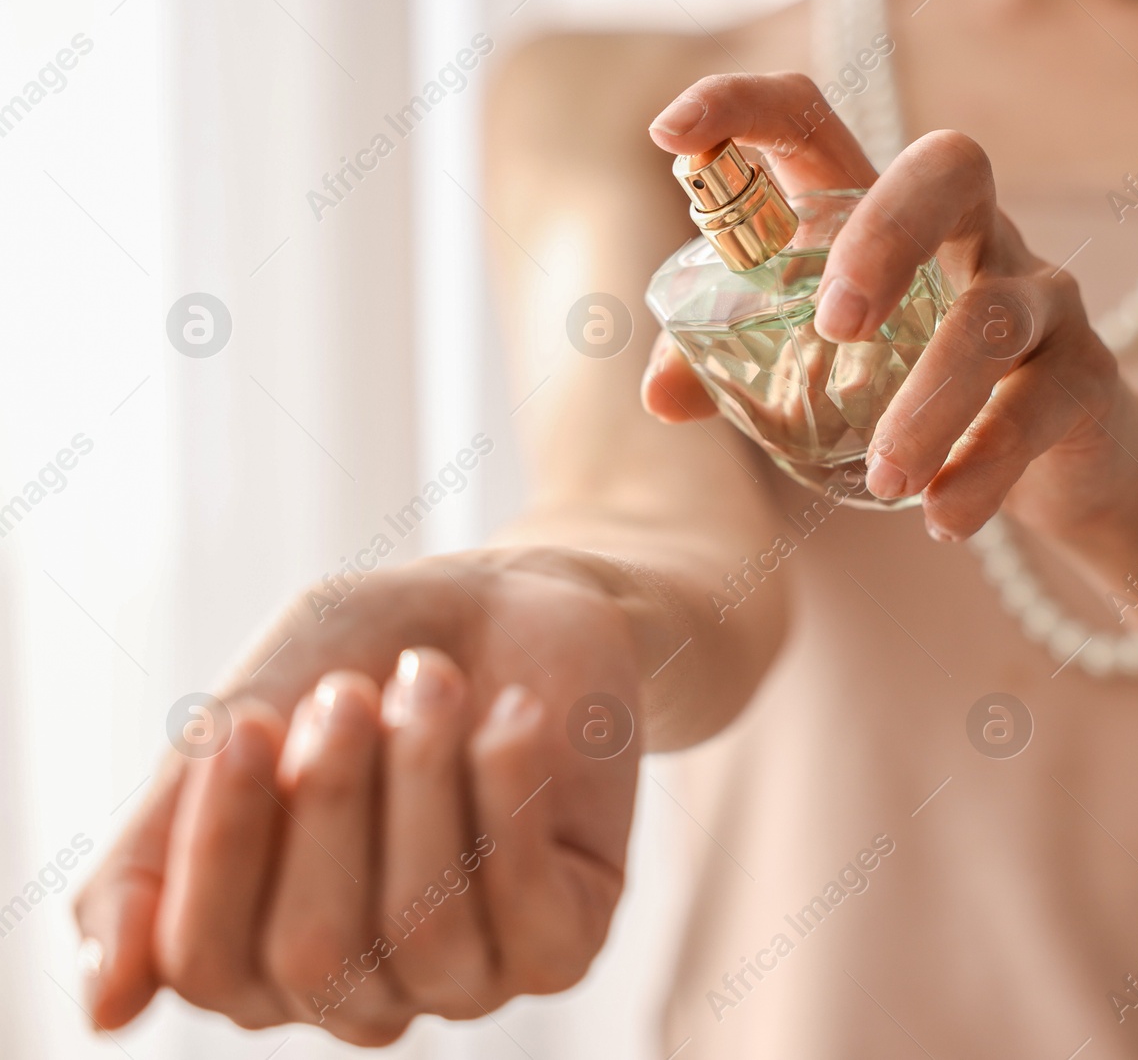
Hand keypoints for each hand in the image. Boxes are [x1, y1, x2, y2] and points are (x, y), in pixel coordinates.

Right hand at [75, 550, 640, 1043]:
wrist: (502, 604)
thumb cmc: (359, 662)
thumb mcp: (242, 727)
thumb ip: (154, 860)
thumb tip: (101, 1008)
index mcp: (261, 953)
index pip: (209, 963)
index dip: (222, 847)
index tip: (248, 725)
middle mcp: (361, 990)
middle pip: (314, 952)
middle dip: (333, 801)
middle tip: (352, 691)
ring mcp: (466, 976)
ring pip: (425, 929)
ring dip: (425, 781)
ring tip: (433, 679)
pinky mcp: (562, 944)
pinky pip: (531, 913)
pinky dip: (512, 795)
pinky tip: (512, 716)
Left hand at [643, 72, 1137, 541]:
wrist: (1066, 467)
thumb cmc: (922, 394)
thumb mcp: (823, 375)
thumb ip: (735, 373)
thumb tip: (661, 396)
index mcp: (884, 217)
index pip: (815, 123)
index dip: (743, 107)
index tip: (671, 135)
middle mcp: (974, 233)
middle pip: (949, 169)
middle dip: (886, 234)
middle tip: (837, 325)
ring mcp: (1040, 297)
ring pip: (992, 319)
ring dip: (931, 401)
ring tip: (885, 480)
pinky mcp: (1086, 373)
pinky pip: (1037, 410)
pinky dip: (986, 469)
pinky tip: (942, 515)